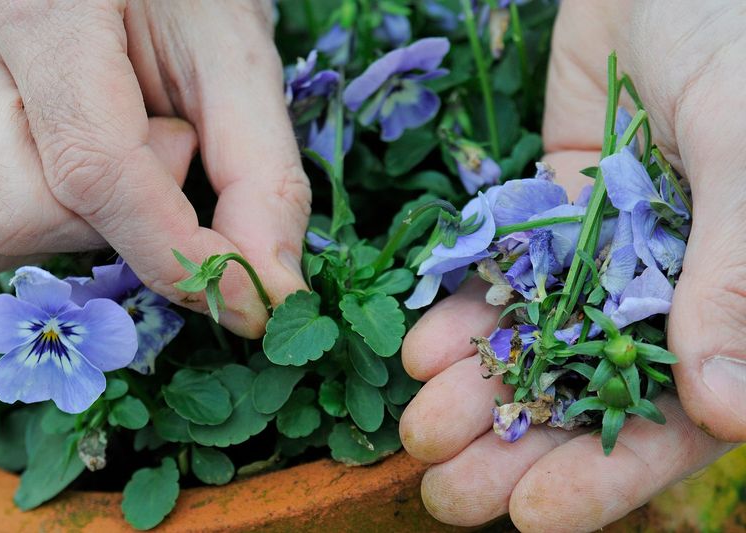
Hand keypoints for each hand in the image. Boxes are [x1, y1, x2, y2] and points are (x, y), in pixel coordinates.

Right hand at [0, 0, 309, 337]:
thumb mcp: (236, 57)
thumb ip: (259, 173)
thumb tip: (269, 287)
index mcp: (38, 12)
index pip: (92, 169)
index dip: (176, 251)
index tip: (244, 293)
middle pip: (18, 212)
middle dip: (118, 223)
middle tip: (171, 149)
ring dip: (67, 229)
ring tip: (112, 155)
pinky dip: (15, 240)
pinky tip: (62, 204)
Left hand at [400, 1, 743, 529]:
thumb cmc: (740, 48)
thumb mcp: (743, 157)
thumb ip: (731, 277)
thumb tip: (727, 412)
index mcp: (728, 303)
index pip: (672, 422)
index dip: (606, 477)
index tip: (535, 516)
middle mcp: (661, 294)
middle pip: (584, 400)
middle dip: (514, 449)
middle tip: (448, 497)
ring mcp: (598, 258)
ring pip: (530, 345)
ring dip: (473, 392)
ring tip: (418, 430)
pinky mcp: (546, 217)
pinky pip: (499, 276)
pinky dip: (461, 314)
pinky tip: (420, 351)